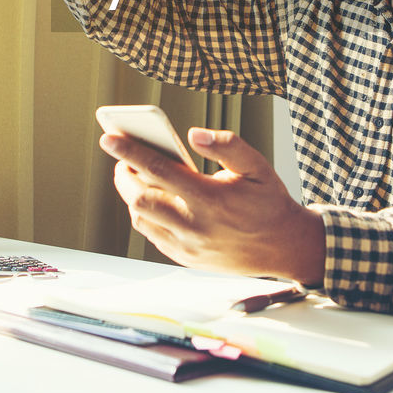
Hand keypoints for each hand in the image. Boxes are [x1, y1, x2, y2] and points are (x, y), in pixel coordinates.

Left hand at [101, 128, 325, 284]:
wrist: (284, 247)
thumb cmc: (269, 203)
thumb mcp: (257, 166)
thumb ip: (228, 145)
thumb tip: (193, 134)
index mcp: (211, 198)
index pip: (159, 170)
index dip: (130, 152)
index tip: (109, 137)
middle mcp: (195, 225)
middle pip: (139, 199)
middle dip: (124, 175)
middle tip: (125, 159)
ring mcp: (188, 246)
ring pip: (141, 219)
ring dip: (133, 196)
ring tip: (138, 177)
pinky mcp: (185, 258)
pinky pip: (152, 235)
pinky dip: (146, 215)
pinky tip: (154, 199)